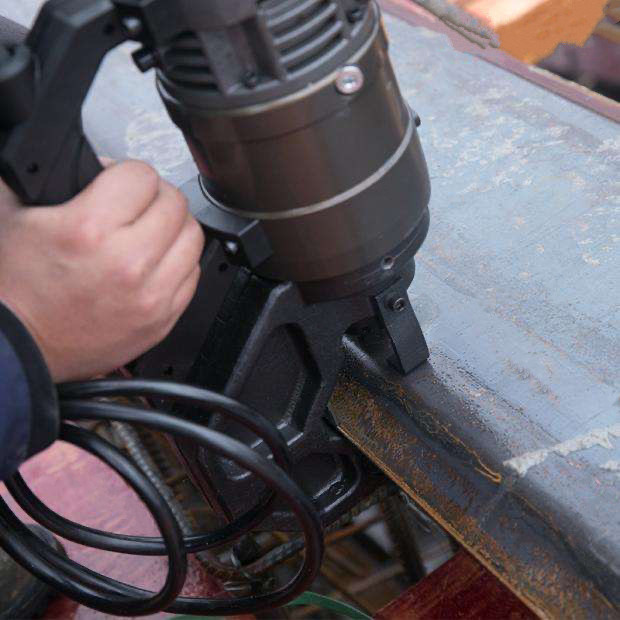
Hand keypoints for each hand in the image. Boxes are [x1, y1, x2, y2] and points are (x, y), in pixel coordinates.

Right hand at [0, 161, 204, 381]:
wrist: (22, 346)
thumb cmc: (17, 288)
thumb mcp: (14, 214)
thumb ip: (49, 175)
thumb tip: (85, 157)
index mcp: (90, 230)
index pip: (142, 175)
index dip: (127, 173)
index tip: (119, 183)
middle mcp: (127, 263)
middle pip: (175, 203)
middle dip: (154, 196)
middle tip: (137, 204)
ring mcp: (150, 295)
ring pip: (193, 237)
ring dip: (174, 227)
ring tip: (151, 231)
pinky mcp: (163, 319)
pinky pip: (193, 274)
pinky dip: (179, 262)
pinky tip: (157, 262)